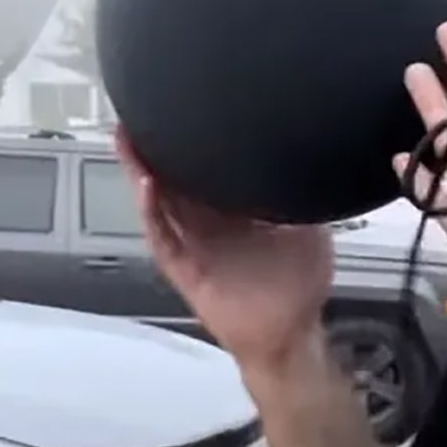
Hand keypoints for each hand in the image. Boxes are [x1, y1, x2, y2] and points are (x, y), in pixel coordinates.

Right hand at [118, 132, 334, 369]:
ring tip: (127, 139)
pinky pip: (163, 237)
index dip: (193, 145)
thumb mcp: (311, 232)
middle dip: (155, 149)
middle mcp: (209, 225)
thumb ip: (306, 199)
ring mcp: (192, 245)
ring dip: (141, 172)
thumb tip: (319, 163)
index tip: (185, 113)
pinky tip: (146, 186)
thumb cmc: (299, 287)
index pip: (208, 172)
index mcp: (236, 213)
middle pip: (174, 180)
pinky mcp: (184, 268)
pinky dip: (152, 211)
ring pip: (158, 202)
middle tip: (141, 114)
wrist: (289, 334)